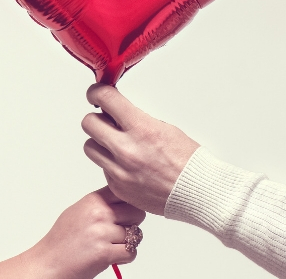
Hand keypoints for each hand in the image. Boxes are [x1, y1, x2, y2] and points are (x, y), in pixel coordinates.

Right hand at [20, 187, 145, 278]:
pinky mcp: (105, 253)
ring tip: (109, 246)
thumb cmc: (62, 241)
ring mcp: (102, 233)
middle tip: (118, 233)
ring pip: (135, 235)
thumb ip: (100, 204)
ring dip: (126, 243)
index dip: (130, 204)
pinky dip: (124, 257)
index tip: (126, 212)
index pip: (125, 193)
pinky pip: (131, 252)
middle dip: (132, 224)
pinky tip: (111, 256)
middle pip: (137, 213)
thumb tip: (123, 201)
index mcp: (93, 200)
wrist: (49, 263)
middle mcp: (99, 213)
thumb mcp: (79, 211)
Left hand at [81, 84, 199, 214]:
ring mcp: (119, 171)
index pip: (105, 99)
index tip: (96, 93)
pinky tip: (128, 164)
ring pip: (89, 147)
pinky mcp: (117, 187)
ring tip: (115, 143)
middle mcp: (126, 150)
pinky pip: (103, 168)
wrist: (196, 192)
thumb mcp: (164, 128)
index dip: (97, 92)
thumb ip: (136, 119)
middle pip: (88, 123)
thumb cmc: (188, 161)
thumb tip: (117, 113)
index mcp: (141, 128)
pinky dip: (111, 164)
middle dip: (97, 118)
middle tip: (105, 119)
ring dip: (99, 142)